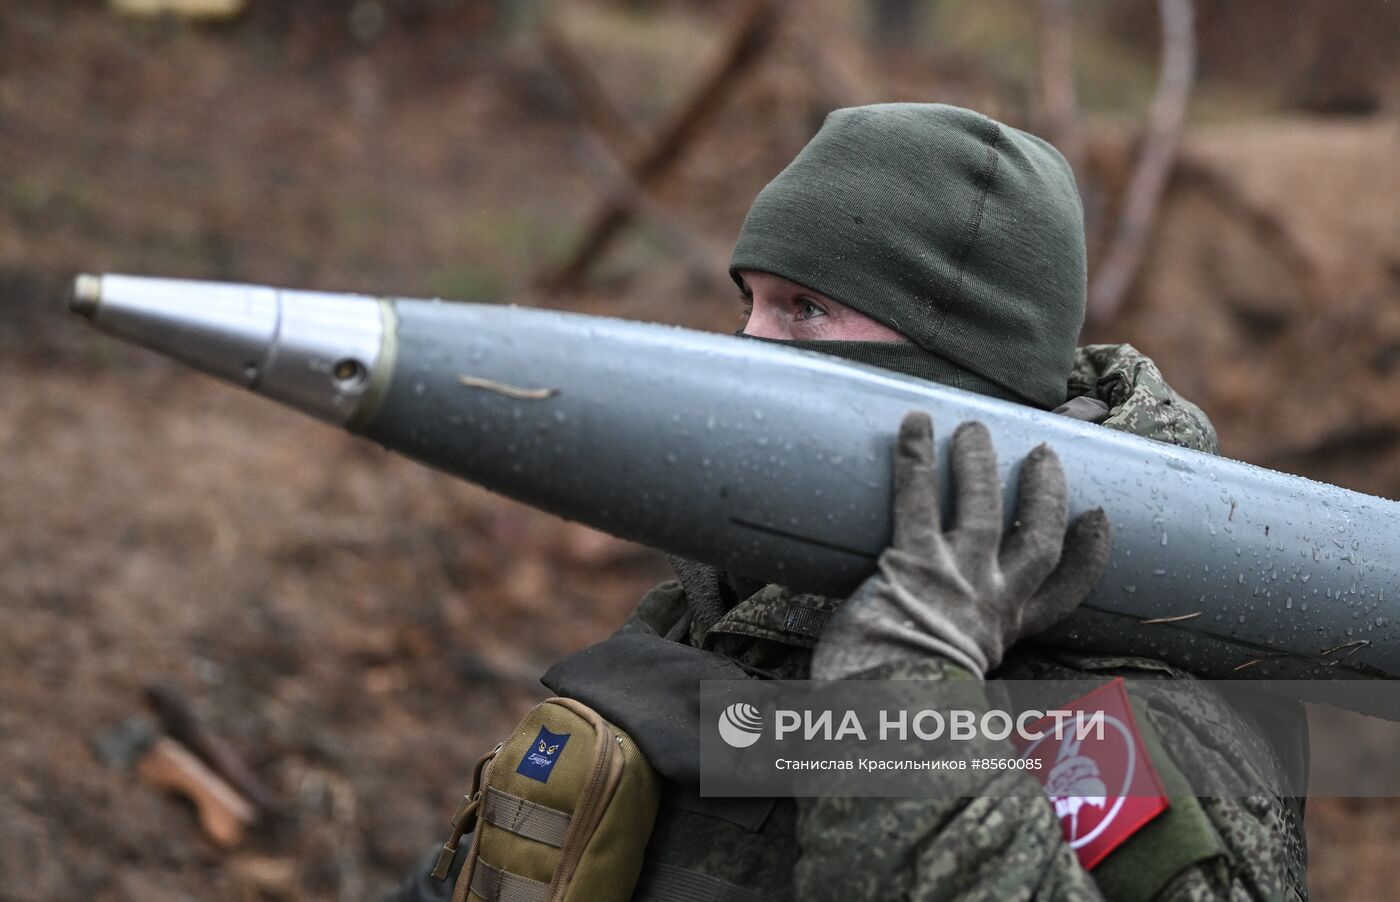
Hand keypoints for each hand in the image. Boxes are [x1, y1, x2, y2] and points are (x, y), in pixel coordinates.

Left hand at [812, 411, 1111, 679]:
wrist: (887, 713)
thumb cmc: (908, 705)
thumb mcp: (955, 688)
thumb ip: (963, 668)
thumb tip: (966, 704)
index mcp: (1005, 633)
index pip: (1064, 593)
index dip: (1089, 554)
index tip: (1097, 520)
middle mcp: (991, 601)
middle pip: (1037, 538)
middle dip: (1045, 492)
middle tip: (1045, 453)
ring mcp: (957, 578)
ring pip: (983, 507)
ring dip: (980, 462)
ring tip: (975, 426)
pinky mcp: (912, 562)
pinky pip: (918, 498)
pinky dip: (916, 457)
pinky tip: (914, 421)